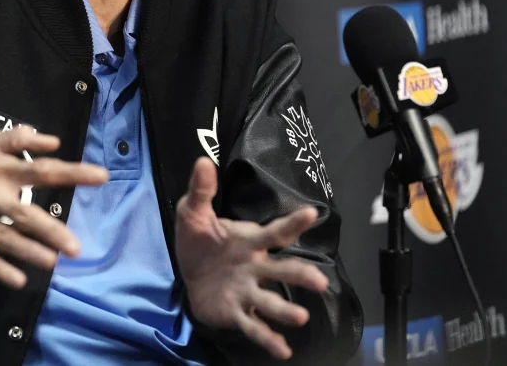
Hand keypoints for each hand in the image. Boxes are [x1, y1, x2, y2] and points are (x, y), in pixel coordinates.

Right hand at [0, 126, 107, 287]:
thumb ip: (17, 139)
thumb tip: (52, 140)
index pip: (42, 169)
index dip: (72, 173)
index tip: (101, 177)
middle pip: (24, 213)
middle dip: (51, 230)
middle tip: (76, 247)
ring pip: (6, 239)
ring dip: (30, 252)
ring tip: (55, 263)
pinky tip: (19, 280)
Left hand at [175, 158, 328, 359]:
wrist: (188, 273)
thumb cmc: (199, 240)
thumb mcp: (193, 212)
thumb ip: (201, 190)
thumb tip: (203, 160)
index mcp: (248, 241)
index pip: (274, 231)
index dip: (293, 223)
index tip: (312, 213)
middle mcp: (255, 267)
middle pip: (282, 269)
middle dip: (301, 274)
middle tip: (319, 281)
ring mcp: (247, 291)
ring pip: (271, 301)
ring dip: (286, 310)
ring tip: (300, 318)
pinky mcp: (236, 312)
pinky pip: (253, 326)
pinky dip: (268, 338)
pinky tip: (284, 351)